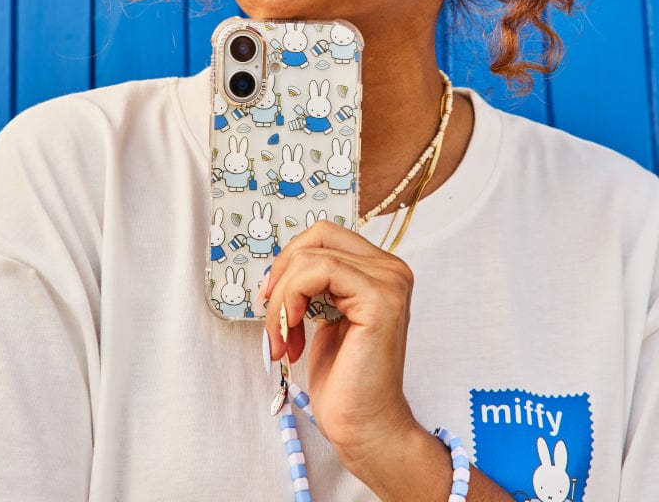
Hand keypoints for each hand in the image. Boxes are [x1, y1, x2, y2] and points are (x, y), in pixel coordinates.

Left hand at [263, 221, 515, 501]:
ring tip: (282, 339)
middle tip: (273, 315)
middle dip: (284, 273)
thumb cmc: (345, 381)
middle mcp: (391, 270)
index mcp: (380, 270)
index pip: (325, 235)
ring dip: (282, 299)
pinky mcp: (379, 299)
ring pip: (311, 257)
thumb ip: (316, 284)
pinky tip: (291, 340)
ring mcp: (389, 282)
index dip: (290, 260)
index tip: (271, 298)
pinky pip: (318, 272)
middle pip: (319, 235)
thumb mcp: (325, 316)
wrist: (365, 427)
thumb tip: (281, 264)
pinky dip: (290, 302)